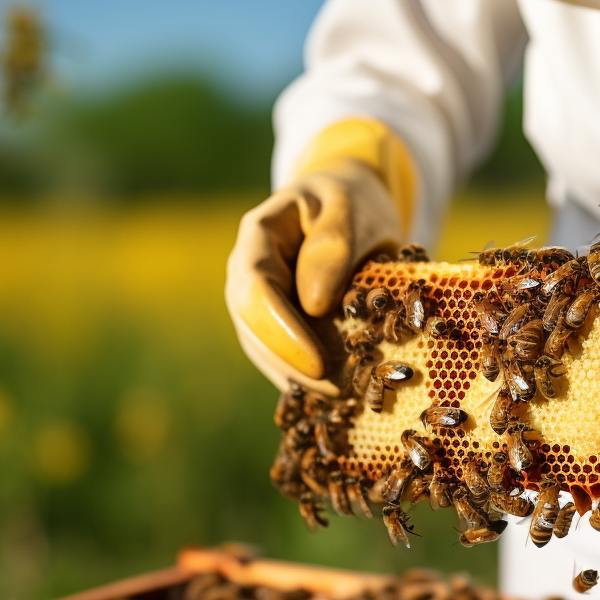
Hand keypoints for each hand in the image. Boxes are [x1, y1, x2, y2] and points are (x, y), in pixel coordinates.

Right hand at [225, 119, 415, 394]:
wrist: (350, 207)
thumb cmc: (352, 203)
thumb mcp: (351, 209)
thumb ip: (333, 247)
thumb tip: (314, 303)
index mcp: (258, 236)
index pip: (255, 290)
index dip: (282, 332)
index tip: (318, 364)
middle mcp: (246, 273)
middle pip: (253, 329)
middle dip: (292, 365)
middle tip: (338, 392)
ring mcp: (257, 302)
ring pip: (264, 351)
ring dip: (300, 379)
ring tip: (345, 397)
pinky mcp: (277, 325)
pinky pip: (283, 358)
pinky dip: (309, 379)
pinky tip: (339, 395)